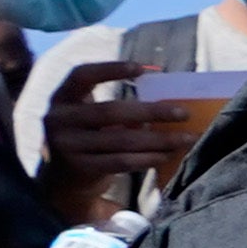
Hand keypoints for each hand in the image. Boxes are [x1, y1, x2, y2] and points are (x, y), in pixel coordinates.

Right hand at [41, 68, 203, 192]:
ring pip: (121, 140)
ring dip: (159, 140)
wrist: (62, 180)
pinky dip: (147, 158)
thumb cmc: (87, 139)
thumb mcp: (92, 119)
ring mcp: (68, 145)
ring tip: (186, 138)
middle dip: (151, 111)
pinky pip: (121, 161)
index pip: (81, 75)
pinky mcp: (82, 168)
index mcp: (62, 98)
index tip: (141, 68)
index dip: (109, 69)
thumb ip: (118, 111)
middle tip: (184, 113)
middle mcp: (60, 119)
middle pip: (110, 111)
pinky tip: (167, 155)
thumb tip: (166, 105)